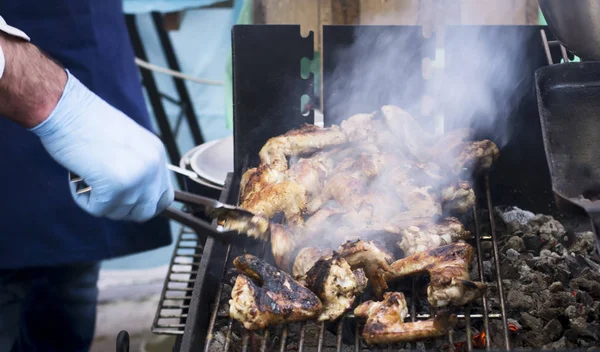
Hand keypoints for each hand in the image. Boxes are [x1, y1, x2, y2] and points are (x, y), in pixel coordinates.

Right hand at [30, 70, 173, 221]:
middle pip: (146, 211)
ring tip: (87, 175)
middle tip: (102, 193)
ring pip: (119, 212)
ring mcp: (136, 179)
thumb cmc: (87, 122)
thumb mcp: (127, 143)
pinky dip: (82, 199)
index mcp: (157, 154)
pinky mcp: (114, 188)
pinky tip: (76, 177)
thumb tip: (134, 197)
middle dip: (122, 208)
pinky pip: (98, 210)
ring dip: (99, 201)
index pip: (164, 197)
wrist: (66, 108)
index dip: (144, 205)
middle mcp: (153, 167)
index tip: (124, 200)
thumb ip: (137, 167)